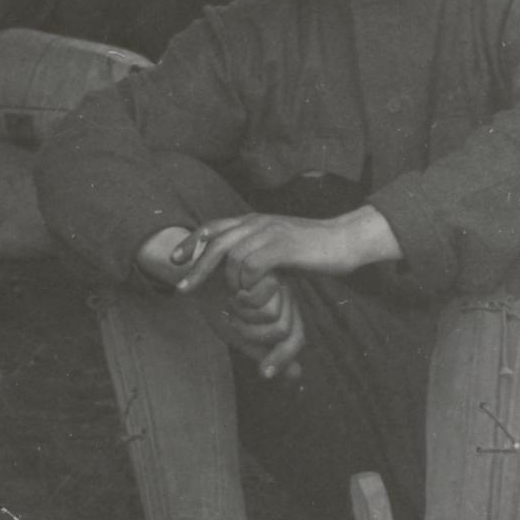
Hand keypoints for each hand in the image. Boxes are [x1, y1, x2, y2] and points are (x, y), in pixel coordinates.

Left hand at [178, 206, 395, 288]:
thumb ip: (255, 250)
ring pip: (231, 256)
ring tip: (230, 298)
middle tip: (183, 288)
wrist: (344, 240)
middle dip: (196, 266)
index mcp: (252, 221)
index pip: (212, 227)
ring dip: (227, 280)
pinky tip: (249, 294)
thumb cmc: (311, 248)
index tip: (174, 261)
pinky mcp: (283, 247)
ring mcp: (269, 233)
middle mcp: (256, 222)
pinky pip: (252, 266)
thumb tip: (235, 266)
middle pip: (215, 243)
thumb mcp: (276, 246)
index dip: (190, 243)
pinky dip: (246, 283)